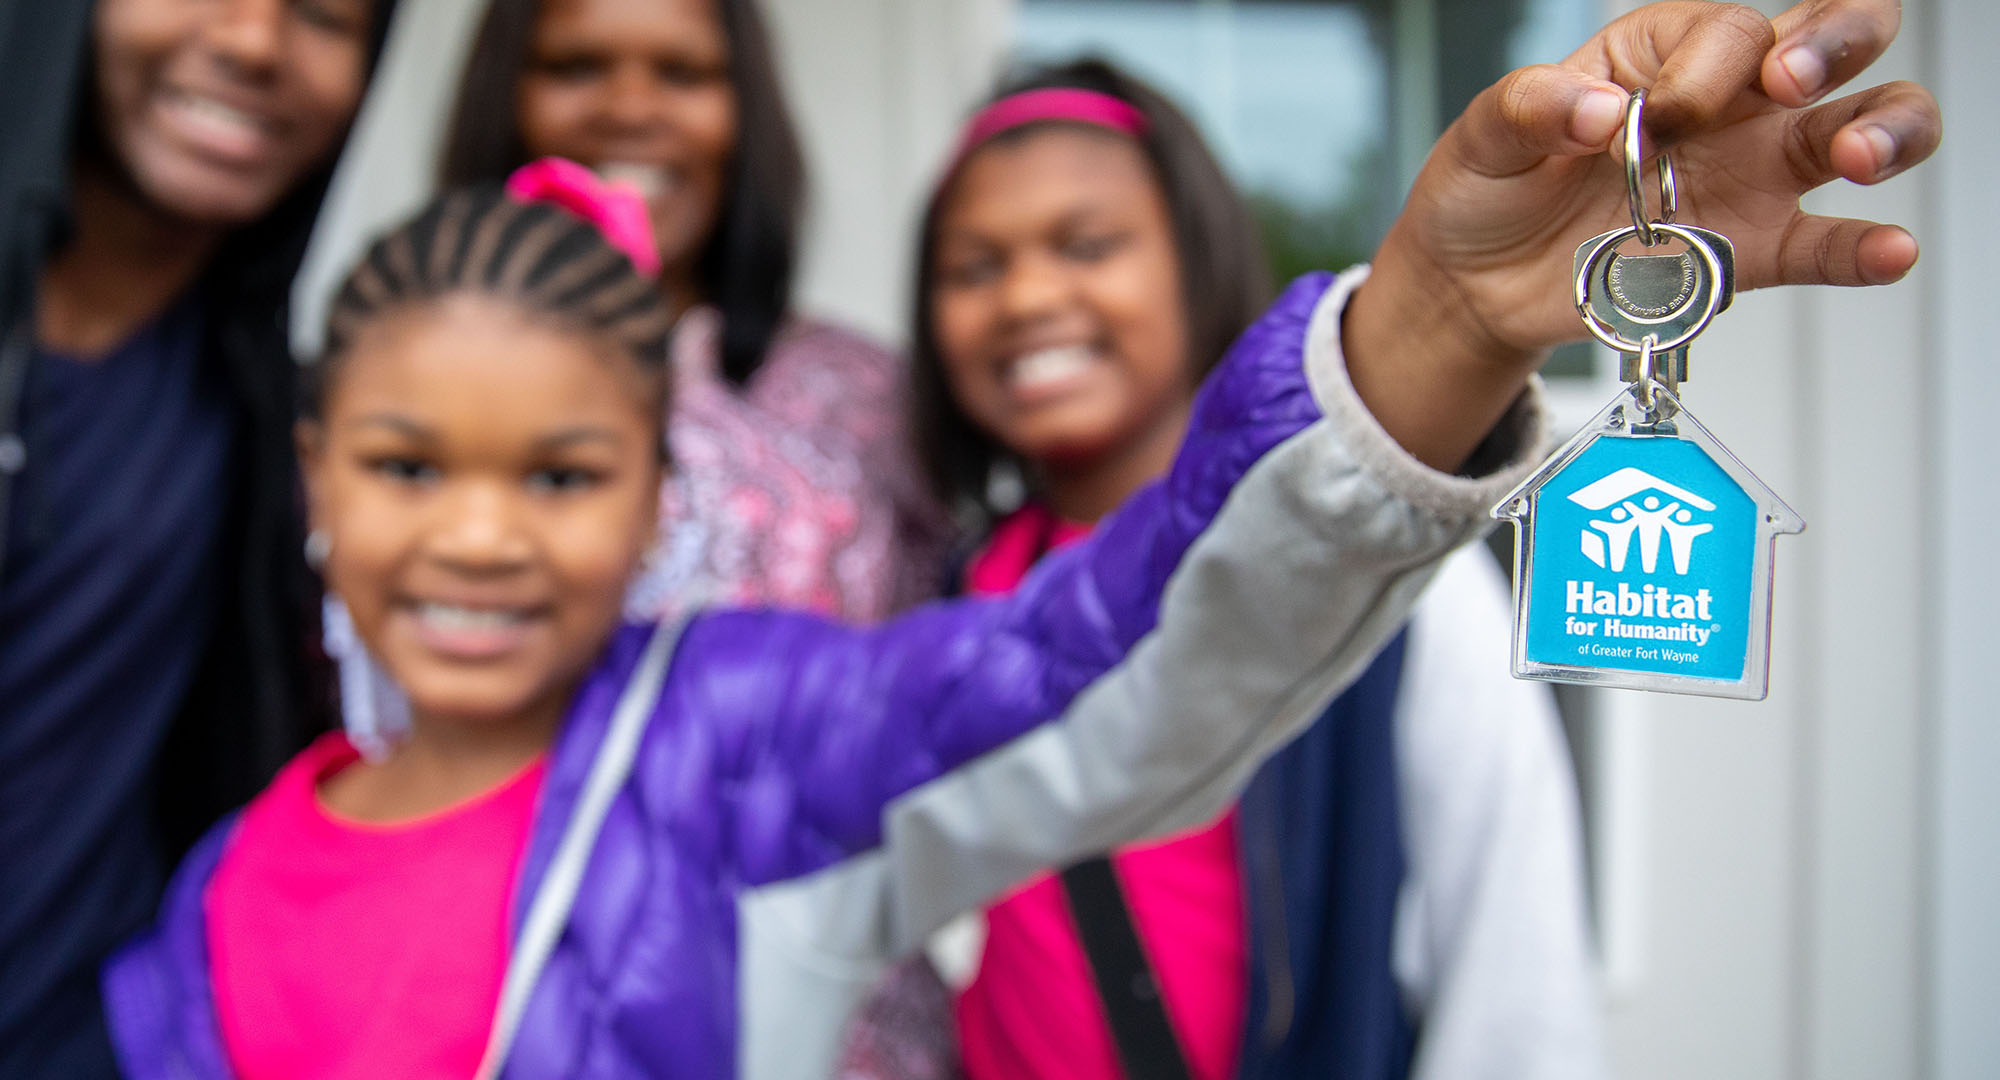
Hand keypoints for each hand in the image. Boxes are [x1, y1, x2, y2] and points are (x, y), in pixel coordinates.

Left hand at [1344, 0, 1940, 470]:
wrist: (1474, 285)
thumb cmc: (1487, 190)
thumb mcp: (1482, 135)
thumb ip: (1531, 108)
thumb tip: (1598, 109)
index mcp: (1663, 55)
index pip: (1730, 30)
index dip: (1710, 65)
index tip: (1660, 115)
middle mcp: (1726, 105)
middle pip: (1831, 42)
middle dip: (1835, 46)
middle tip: (1790, 85)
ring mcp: (1749, 176)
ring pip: (1857, 128)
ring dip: (1880, 131)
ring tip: (1858, 157)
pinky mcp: (1747, 252)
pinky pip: (1824, 246)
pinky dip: (1865, 249)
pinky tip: (1890, 251)